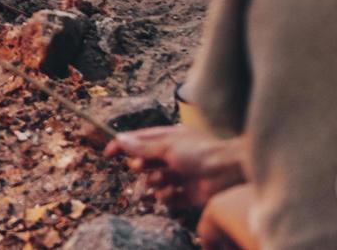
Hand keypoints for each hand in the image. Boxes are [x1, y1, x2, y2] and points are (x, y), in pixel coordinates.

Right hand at [104, 125, 246, 209]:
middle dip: (142, 166)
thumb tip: (120, 138)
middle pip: (144, 162)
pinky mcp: (185, 193)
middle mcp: (171, 156)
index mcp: (166, 139)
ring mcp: (178, 175)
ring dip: (156, 181)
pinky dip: (168, 195)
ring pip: (153, 181)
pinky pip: (166, 197)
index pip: (138, 140)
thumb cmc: (201, 152)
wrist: (229, 172)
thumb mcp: (167, 147)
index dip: (122, 146)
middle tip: (145, 166)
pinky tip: (176, 192)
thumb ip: (142, 146)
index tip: (108, 154)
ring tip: (167, 179)